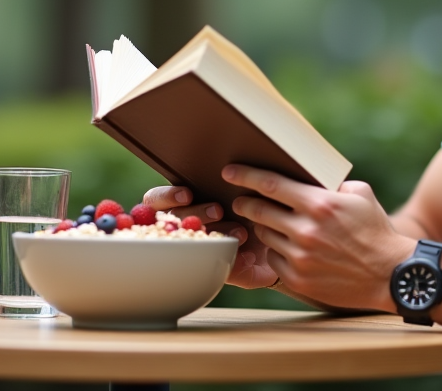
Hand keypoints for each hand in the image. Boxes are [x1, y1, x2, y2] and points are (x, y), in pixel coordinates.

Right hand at [141, 185, 276, 288]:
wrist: (285, 238)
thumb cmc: (261, 206)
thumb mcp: (245, 189)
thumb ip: (232, 180)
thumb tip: (228, 170)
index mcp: (188, 202)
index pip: (156, 200)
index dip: (167, 197)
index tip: (187, 194)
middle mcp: (189, 226)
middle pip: (173, 221)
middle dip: (195, 213)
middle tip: (218, 210)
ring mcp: (199, 250)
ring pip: (191, 244)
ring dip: (215, 234)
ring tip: (240, 232)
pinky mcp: (217, 272)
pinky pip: (215, 269)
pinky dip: (231, 259)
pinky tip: (247, 255)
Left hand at [222, 164, 414, 310]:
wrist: (390, 274)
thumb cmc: (375, 231)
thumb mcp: (360, 194)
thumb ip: (332, 184)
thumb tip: (309, 176)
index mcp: (320, 204)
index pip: (271, 185)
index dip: (246, 176)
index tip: (229, 172)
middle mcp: (306, 230)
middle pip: (258, 211)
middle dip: (245, 203)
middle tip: (240, 200)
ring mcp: (300, 257)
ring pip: (264, 235)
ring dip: (264, 228)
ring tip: (275, 225)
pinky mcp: (298, 278)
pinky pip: (274, 259)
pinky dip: (277, 251)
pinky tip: (290, 248)